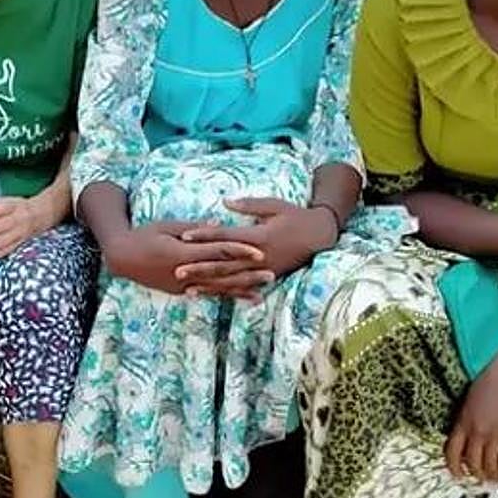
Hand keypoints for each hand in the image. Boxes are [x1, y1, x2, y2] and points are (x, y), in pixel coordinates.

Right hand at [103, 220, 266, 295]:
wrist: (122, 258)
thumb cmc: (143, 236)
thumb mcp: (166, 226)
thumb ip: (192, 229)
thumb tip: (217, 225)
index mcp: (182, 254)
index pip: (216, 252)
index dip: (239, 252)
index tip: (259, 251)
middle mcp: (185, 274)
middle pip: (222, 274)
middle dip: (247, 275)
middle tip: (271, 274)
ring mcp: (183, 286)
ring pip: (217, 289)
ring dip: (241, 290)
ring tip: (263, 291)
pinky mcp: (181, 292)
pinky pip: (208, 295)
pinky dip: (226, 297)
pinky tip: (243, 299)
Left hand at [175, 199, 337, 296]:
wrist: (319, 236)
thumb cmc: (295, 216)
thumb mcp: (274, 205)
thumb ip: (249, 205)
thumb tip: (225, 201)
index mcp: (258, 236)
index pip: (226, 237)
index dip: (204, 236)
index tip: (184, 237)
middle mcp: (259, 256)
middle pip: (224, 263)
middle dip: (200, 268)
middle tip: (177, 271)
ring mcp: (263, 270)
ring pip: (231, 280)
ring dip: (209, 285)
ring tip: (187, 288)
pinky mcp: (266, 278)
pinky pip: (242, 288)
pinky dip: (225, 293)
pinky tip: (210, 296)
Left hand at [444, 329, 497, 483]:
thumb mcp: (475, 394)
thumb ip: (472, 413)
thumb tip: (475, 427)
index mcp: (462, 417)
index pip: (451, 449)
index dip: (454, 465)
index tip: (459, 473)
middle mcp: (474, 429)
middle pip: (471, 463)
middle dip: (478, 474)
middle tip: (486, 477)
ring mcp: (492, 433)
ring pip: (489, 467)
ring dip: (495, 477)